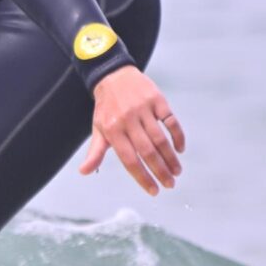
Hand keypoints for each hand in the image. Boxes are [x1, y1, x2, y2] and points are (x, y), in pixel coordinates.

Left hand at [78, 65, 185, 194]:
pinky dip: (178, 136)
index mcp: (112, 130)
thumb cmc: (106, 107)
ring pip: (160, 138)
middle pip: (147, 152)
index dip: (143, 177)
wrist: (113, 75)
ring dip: (171, 158)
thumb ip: (95, 152)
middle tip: (170, 184)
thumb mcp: (98, 129)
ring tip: (176, 171)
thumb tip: (84, 172)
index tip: (154, 191)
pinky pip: (171, 121)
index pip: (129, 160)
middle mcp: (128, 120)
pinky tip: (180, 149)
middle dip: (160, 171)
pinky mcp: (157, 100)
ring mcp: (143, 109)